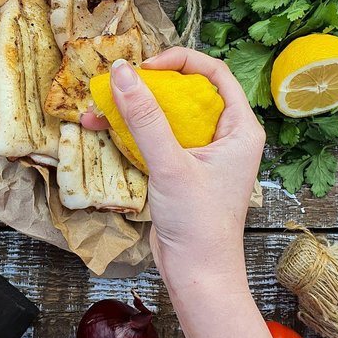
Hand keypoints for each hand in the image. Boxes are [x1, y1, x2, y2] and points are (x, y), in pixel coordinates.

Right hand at [82, 47, 264, 289]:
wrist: (197, 275)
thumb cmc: (199, 223)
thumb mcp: (172, 165)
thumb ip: (145, 118)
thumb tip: (123, 73)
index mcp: (239, 128)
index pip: (214, 74)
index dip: (180, 61)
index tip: (147, 66)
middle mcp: (223, 136)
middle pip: (186, 91)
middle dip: (148, 85)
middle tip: (118, 83)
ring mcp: (200, 153)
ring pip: (166, 115)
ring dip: (132, 109)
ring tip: (98, 106)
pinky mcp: (180, 169)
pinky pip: (154, 138)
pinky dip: (129, 132)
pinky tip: (100, 128)